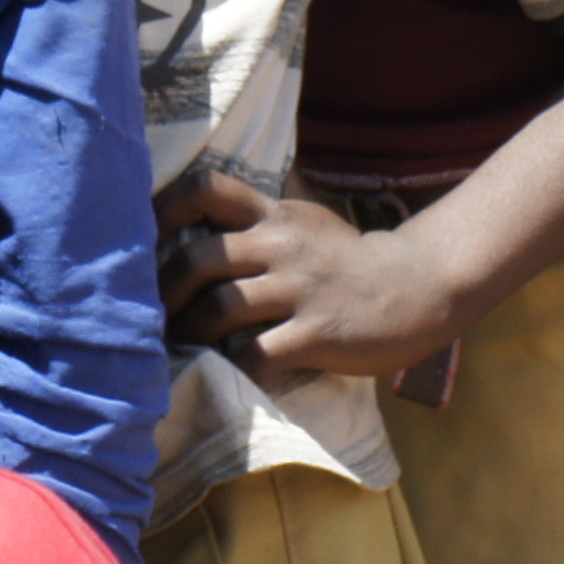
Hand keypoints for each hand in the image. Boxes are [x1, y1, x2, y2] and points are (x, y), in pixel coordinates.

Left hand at [158, 168, 466, 377]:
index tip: (142, 238)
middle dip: (165, 292)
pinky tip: (226, 375)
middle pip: (200, 258)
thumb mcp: (304, 225)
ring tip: (181, 348)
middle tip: (152, 317)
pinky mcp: (318, 332)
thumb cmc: (351, 262)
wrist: (421, 286)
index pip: (206, 188)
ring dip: (190, 333)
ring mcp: (301, 289)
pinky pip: (258, 355)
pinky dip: (233, 369)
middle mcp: (282, 244)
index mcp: (275, 214)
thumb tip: (193, 234)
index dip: (164, 209)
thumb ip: (258, 224)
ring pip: (220, 308)